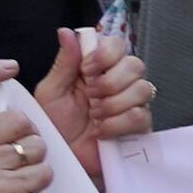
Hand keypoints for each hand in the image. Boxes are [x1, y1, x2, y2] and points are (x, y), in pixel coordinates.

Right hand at [0, 61, 52, 192]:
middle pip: (17, 119)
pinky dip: (40, 181)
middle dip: (26, 135)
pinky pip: (43, 172)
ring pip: (35, 146)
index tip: (9, 67)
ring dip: (34, 161)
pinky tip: (22, 191)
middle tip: (15, 154)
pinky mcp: (4, 191)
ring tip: (14, 176)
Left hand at [28, 28, 150, 156]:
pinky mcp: (140, 127)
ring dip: (113, 104)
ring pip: (142, 89)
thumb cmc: (55, 127)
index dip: (106, 54)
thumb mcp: (51, 93)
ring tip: (94, 117)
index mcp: (97, 70)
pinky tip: (101, 131)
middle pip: (135, 64)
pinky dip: (117, 124)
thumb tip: (66, 32)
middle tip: (90, 97)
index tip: (86, 70)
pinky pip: (140, 115)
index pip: (117, 45)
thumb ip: (64, 63)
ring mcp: (133, 105)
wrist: (62, 160)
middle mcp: (119, 83)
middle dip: (110, 81)